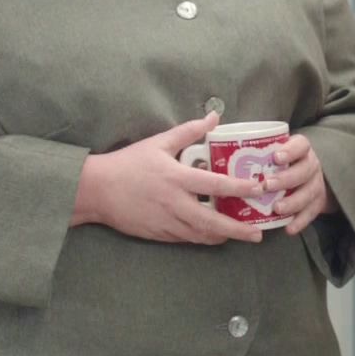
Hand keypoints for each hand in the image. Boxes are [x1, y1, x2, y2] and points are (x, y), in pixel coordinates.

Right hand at [70, 115, 266, 245]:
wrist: (96, 191)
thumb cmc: (128, 164)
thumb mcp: (159, 142)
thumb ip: (189, 131)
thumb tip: (214, 117)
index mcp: (176, 178)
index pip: (215, 185)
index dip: (239, 188)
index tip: (258, 189)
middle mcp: (174, 204)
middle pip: (212, 222)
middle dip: (238, 230)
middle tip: (258, 233)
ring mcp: (166, 222)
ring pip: (201, 235)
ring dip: (223, 236)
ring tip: (241, 234)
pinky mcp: (158, 234)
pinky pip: (186, 239)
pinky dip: (202, 237)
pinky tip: (214, 234)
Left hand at [261, 135, 335, 235]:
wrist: (307, 179)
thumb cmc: (281, 164)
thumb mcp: (274, 153)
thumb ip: (256, 153)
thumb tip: (220, 152)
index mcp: (300, 150)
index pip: (300, 145)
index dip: (290, 151)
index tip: (275, 157)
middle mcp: (311, 165)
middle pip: (304, 170)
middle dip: (286, 179)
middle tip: (267, 185)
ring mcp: (316, 184)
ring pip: (309, 192)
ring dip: (293, 202)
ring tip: (276, 208)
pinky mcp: (317, 203)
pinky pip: (311, 213)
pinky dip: (300, 221)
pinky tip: (288, 228)